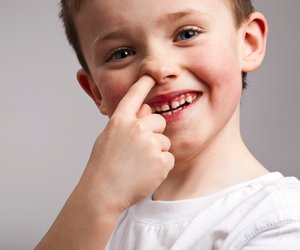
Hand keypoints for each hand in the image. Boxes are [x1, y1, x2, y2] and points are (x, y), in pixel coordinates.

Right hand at [79, 75, 174, 212]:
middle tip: (139, 150)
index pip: (134, 96)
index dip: (144, 83)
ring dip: (156, 151)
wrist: (103, 193)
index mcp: (120, 121)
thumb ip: (127, 123)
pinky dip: (160, 166)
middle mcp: (136, 128)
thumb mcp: (108, 138)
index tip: (151, 74)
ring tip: (139, 164)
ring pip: (164, 141)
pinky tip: (145, 173)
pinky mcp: (161, 161)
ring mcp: (150, 144)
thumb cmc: (103, 166)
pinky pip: (168, 158)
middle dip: (154, 133)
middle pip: (159, 121)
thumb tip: (145, 110)